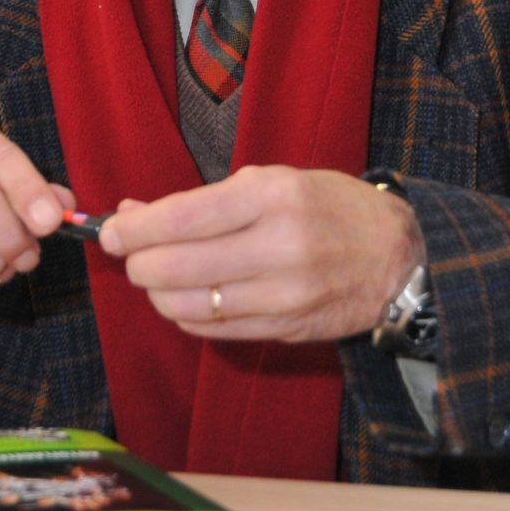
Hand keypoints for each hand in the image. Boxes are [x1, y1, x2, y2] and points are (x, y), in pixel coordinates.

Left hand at [99, 166, 424, 341]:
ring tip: (158, 276)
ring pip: (187, 306)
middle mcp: (278, 247)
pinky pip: (212, 329)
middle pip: (175, 268)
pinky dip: (186, 315)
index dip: (133, 230)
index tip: (111, 231)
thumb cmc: (330, 208)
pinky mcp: (283, 329)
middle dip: (138, 263)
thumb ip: (202, 200)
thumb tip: (133, 213)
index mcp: (273, 196)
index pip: (180, 219)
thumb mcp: (273, 180)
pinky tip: (187, 298)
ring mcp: (282, 295)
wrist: (398, 257)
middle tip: (132, 254)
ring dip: (157, 293)